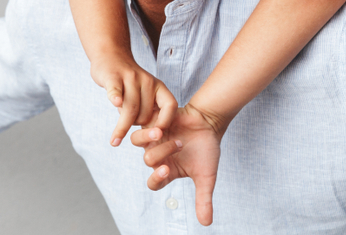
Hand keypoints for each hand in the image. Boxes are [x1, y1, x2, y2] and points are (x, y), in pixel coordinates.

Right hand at [91, 56, 177, 146]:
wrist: (111, 56)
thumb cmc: (129, 82)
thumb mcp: (146, 93)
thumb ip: (150, 110)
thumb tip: (152, 137)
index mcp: (158, 86)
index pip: (171, 105)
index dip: (166, 121)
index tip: (157, 135)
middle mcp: (147, 81)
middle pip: (145, 113)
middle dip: (136, 124)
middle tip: (127, 123)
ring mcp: (130, 78)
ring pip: (130, 108)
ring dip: (122, 127)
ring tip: (115, 140)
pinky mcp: (113, 77)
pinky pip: (116, 89)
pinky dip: (116, 97)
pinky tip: (115, 103)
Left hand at [130, 102, 222, 225]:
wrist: (209, 121)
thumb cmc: (207, 149)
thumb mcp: (206, 176)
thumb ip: (203, 199)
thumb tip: (206, 224)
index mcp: (168, 171)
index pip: (153, 183)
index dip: (156, 178)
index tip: (166, 170)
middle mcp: (158, 156)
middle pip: (147, 160)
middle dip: (162, 152)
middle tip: (179, 144)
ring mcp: (153, 138)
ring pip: (137, 142)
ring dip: (148, 138)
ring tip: (161, 133)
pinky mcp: (153, 121)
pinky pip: (139, 124)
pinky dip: (149, 124)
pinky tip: (162, 122)